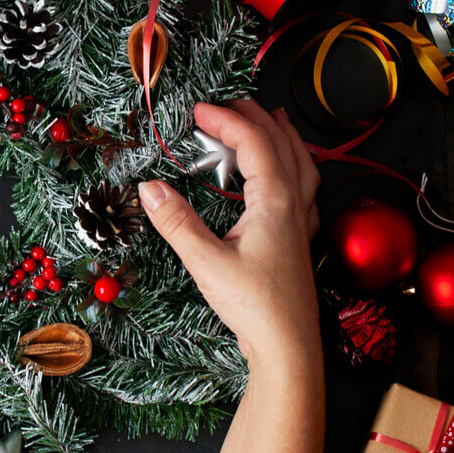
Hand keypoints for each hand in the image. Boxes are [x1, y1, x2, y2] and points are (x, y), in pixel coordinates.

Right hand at [139, 100, 320, 367]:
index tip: (198, 111)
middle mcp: (295, 205)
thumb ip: (177, 223)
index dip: (227, 120)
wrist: (287, 346)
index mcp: (276, 202)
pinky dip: (296, 167)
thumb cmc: (253, 306)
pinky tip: (286, 177)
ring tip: (271, 120)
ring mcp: (302, 223)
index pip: (255, 143)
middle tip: (227, 106)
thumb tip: (148, 188)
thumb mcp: (206, 263)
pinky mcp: (300, 241)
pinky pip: (305, 188)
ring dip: (283, 137)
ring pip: (303, 164)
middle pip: (283, 144)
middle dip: (256, 118)